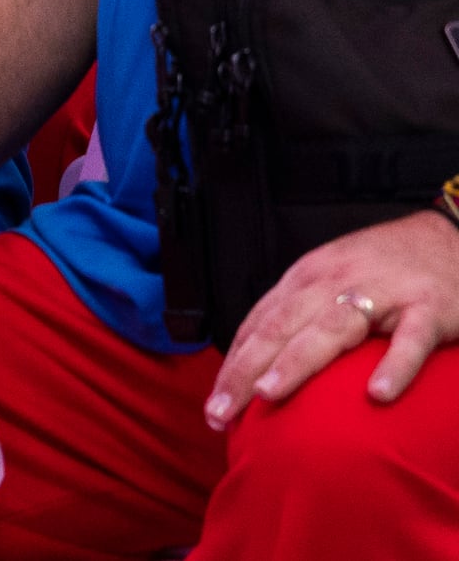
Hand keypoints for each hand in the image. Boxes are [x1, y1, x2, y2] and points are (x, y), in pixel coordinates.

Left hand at [206, 211, 458, 427]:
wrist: (447, 236)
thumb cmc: (382, 266)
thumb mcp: (329, 279)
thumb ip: (297, 314)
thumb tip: (255, 359)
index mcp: (306, 278)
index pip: (259, 323)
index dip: (233, 363)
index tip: (212, 404)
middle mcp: (334, 282)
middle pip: (280, 327)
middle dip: (245, 370)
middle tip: (219, 411)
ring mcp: (381, 294)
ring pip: (331, 329)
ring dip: (297, 362)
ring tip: (268, 393)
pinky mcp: (428, 309)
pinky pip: (409, 340)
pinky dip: (393, 366)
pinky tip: (377, 394)